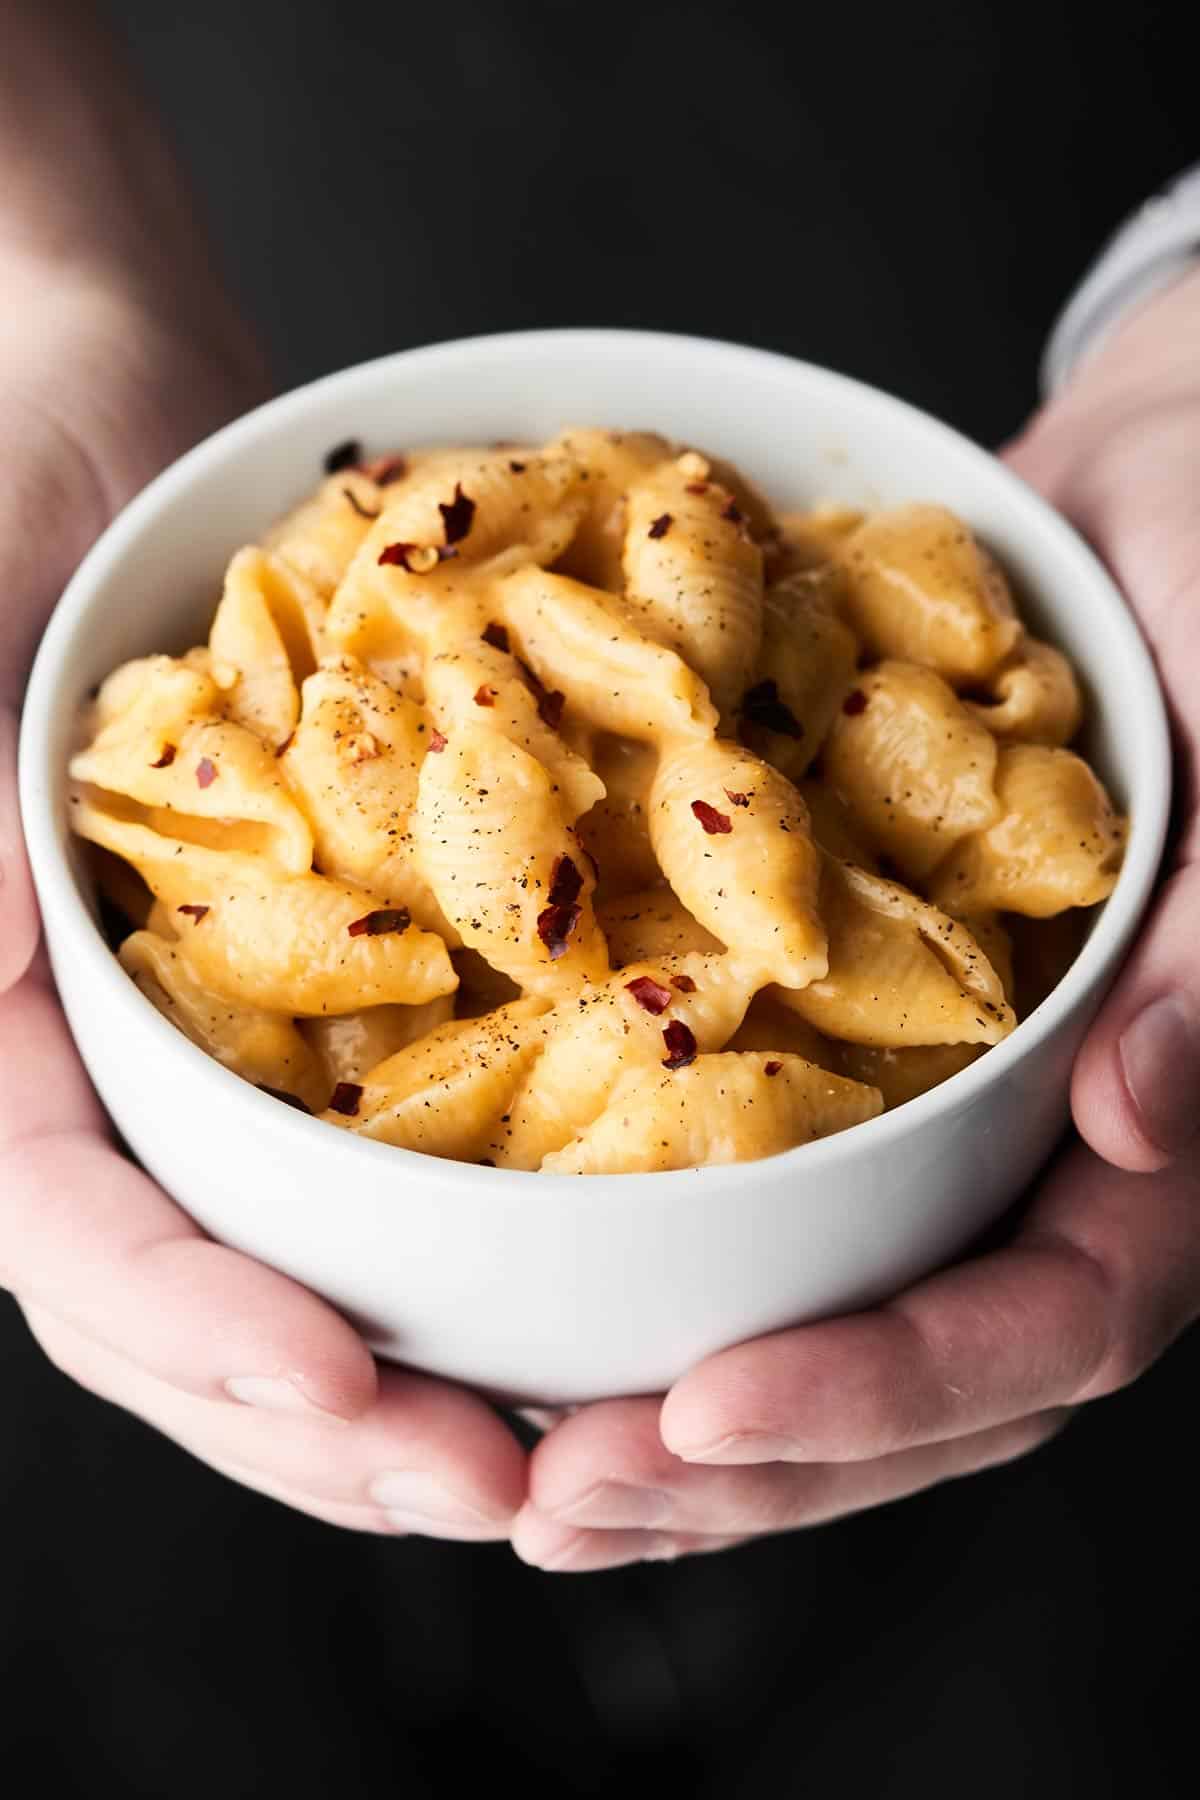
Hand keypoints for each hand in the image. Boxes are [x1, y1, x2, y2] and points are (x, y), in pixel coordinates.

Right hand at [0, 258, 525, 1539]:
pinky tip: (557, 1312)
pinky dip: (446, 1259)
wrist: (124, 394)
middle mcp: (90, 1060)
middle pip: (176, 1313)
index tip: (340, 1385)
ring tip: (552, 1456)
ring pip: (279, 1274)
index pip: (63, 1227)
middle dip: (325, 1422)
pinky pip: (362, 1168)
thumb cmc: (8, 462)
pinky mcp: (303, 1005)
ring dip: (402, 1388)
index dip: (191, 1324)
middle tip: (502, 1484)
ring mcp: (199, 1046)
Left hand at [511, 269, 1199, 1571]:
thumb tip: (1136, 1123)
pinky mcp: (871, 1049)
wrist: (1154, 485)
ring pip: (838, 1320)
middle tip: (563, 1500)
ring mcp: (963, 1108)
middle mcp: (1062, 1143)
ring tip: (527, 1475)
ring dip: (692, 1423)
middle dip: (754, 1461)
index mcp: (1170, 1106)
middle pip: (928, 1380)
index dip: (893, 1386)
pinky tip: (551, 1334)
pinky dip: (670, 1280)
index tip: (710, 1407)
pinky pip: (775, 1204)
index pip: (1056, 1317)